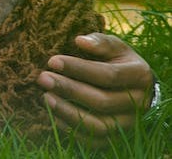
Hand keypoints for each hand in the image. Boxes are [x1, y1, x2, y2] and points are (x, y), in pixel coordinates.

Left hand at [37, 32, 154, 137]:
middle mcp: (139, 102)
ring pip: (99, 126)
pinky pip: (94, 140)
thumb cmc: (115, 60)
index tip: (52, 61)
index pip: (108, 75)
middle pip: (102, 101)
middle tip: (43, 78)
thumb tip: (80, 41)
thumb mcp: (113, 46)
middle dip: (69, 90)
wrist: (130, 85)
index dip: (79, 69)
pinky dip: (72, 129)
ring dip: (68, 112)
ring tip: (45, 97)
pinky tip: (53, 115)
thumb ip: (99, 42)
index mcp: (140, 76)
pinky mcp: (116, 137)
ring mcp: (128, 123)